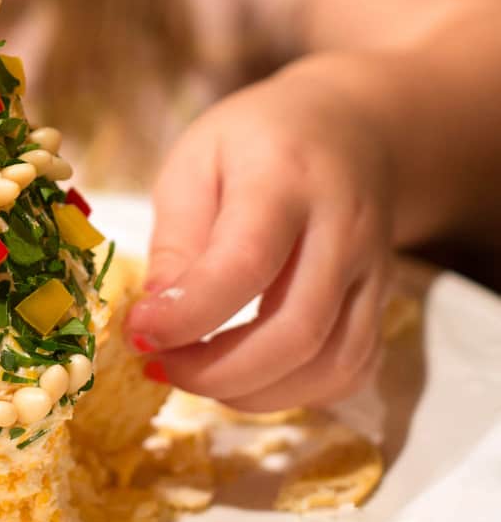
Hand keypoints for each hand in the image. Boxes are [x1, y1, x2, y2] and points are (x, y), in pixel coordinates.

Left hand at [123, 60, 394, 411]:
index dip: (188, 315)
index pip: (245, 263)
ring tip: (194, 375)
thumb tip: (156, 321)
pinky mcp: (383, 303)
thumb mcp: (194, 162)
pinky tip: (246, 379)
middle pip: (296, 330)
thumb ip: (176, 240)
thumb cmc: (254, 142)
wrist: (348, 127)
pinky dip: (295, 394)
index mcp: (284, 177)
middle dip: (217, 371)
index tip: (138, 334)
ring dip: (253, 393)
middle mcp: (342, 228)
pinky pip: (350, 372)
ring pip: (331, 364)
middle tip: (160, 367)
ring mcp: (374, 270)